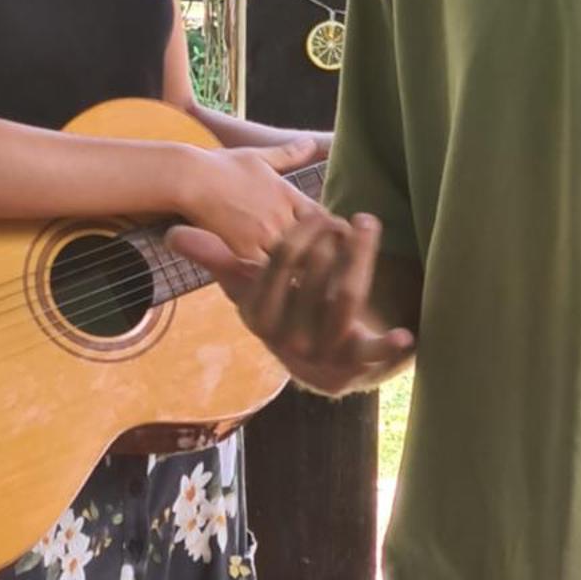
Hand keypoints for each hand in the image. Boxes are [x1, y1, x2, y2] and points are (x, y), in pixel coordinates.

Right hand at [170, 207, 414, 395]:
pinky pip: (369, 354)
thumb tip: (173, 235)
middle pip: (313, 278)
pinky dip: (388, 347)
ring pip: (344, 300)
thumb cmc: (279, 312)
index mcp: (258, 316)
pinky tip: (407, 334)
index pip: (277, 263)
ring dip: (360, 259)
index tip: (317, 213)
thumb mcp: (245, 287)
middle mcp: (285, 338)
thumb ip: (215, 257)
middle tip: (348, 217)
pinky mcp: (352, 366)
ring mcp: (319, 353)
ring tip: (368, 225)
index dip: (299, 234)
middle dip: (331, 240)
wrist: (313, 365)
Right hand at [177, 137, 321, 264]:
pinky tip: (275, 281)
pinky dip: (274, 276)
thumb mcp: (258, 156)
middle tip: (320, 266)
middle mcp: (282, 214)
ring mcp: (265, 233)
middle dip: (319, 254)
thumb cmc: (220, 165)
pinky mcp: (246, 249)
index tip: (324, 239)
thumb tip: (311, 143)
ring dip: (299, 268)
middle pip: (316, 243)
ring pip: (296, 259)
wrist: (190, 178)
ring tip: (301, 278)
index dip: (328, 231)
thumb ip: (287, 154)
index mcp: (287, 194)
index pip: (323, 218)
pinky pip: (269, 270)